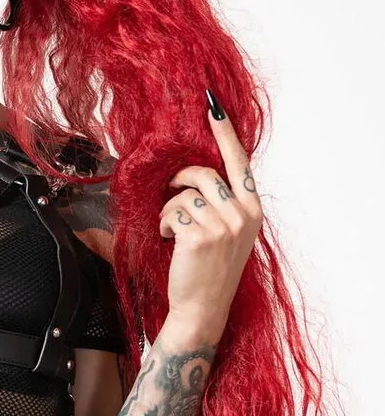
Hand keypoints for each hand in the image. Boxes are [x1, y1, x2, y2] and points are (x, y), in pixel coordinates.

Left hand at [158, 89, 262, 341]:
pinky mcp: (199, 235)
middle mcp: (242, 215)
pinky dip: (162, 224)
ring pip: (182, 194)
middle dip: (179, 181)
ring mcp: (223, 225)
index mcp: (253, 210)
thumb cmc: (210, 271)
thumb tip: (203, 173)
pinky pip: (170, 212)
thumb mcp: (229, 234)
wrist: (202, 309)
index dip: (225, 134)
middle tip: (170, 197)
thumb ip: (224, 203)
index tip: (213, 107)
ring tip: (171, 231)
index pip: (240, 163)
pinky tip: (167, 240)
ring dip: (168, 209)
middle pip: (203, 174)